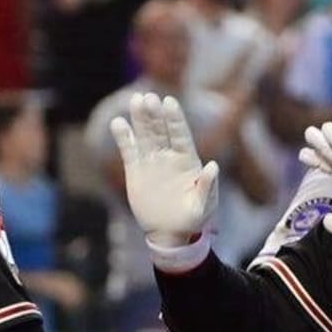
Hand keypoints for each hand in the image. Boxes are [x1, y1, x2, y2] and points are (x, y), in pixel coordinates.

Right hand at [110, 92, 219, 245]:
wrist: (169, 233)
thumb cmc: (192, 219)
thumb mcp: (203, 206)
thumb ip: (207, 186)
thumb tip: (213, 166)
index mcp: (188, 161)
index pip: (181, 134)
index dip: (175, 118)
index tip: (169, 102)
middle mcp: (169, 156)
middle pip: (161, 130)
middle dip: (155, 114)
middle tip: (148, 98)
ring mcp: (152, 161)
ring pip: (145, 135)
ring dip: (140, 118)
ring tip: (135, 100)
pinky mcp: (136, 170)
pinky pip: (129, 150)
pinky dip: (123, 137)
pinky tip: (118, 123)